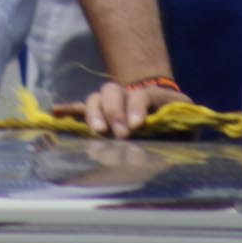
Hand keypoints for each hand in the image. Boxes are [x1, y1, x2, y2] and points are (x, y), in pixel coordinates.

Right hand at [55, 78, 191, 137]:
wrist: (174, 124)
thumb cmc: (181, 132)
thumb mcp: (185, 133)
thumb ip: (175, 138)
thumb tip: (154, 151)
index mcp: (156, 97)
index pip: (142, 94)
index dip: (137, 106)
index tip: (137, 126)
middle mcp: (130, 96)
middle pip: (113, 91)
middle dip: (114, 111)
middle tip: (120, 134)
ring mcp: (114, 105)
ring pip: (96, 98)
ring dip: (95, 113)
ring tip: (99, 131)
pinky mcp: (102, 116)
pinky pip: (82, 109)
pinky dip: (69, 109)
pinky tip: (56, 112)